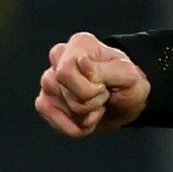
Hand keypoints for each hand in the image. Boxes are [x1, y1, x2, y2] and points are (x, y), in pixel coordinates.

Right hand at [35, 32, 149, 136]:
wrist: (126, 102)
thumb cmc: (127, 84)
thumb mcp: (128, 76)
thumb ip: (106, 70)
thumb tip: (81, 62)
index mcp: (80, 44)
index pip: (66, 71)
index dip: (88, 89)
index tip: (105, 87)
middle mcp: (58, 57)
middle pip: (62, 90)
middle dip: (89, 103)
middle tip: (103, 96)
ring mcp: (48, 79)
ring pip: (59, 106)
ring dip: (85, 114)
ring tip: (96, 105)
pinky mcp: (44, 101)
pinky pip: (54, 121)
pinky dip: (76, 127)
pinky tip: (87, 119)